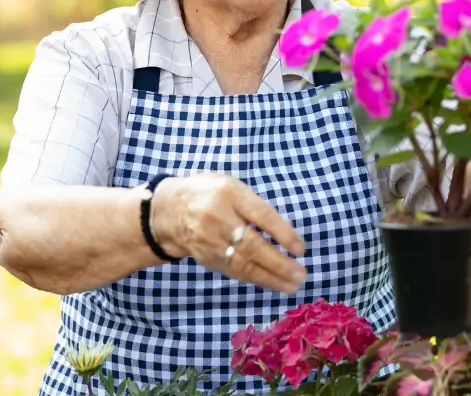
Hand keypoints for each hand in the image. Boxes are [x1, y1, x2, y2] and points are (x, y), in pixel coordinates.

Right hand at [152, 173, 307, 293]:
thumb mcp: (232, 187)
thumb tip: (286, 231)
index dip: (283, 233)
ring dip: (271, 277)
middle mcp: (218, 218)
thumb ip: (255, 205)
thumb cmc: (211, 194)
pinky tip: (273, 283)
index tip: (301, 249)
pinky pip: (234, 271)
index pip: (261, 215)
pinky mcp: (206, 258)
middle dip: (279, 263)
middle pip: (252, 245)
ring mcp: (209, 241)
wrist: (170, 210)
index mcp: (229, 193)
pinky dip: (256, 278)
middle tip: (301, 274)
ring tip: (292, 284)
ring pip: (243, 263)